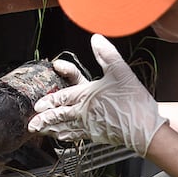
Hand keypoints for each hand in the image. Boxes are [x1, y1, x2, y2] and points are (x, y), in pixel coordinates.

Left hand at [28, 34, 167, 154]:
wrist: (145, 128)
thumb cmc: (133, 102)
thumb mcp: (120, 71)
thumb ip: (107, 54)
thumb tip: (96, 38)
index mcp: (86, 96)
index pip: (62, 98)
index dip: (49, 101)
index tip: (38, 106)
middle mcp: (85, 112)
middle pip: (59, 116)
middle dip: (44, 120)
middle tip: (32, 124)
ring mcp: (90, 126)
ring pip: (66, 128)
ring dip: (52, 130)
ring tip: (42, 132)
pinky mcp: (98, 136)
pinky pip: (77, 136)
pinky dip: (67, 137)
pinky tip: (64, 138)